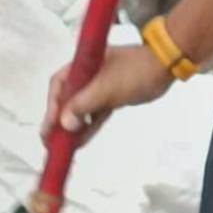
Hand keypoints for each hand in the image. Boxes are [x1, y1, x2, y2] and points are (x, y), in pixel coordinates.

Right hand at [50, 38, 175, 139]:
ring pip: (81, 109)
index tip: (50, 127)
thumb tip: (64, 124)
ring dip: (73, 127)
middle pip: (67, 99)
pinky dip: (89, 127)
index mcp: (81, 65)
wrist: (163, 67)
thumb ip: (83, 105)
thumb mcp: (105, 89)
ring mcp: (99, 86)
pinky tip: (80, 142)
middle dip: (59, 121)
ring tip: (62, 147)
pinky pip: (95, 114)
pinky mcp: (110, 97)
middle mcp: (87, 75)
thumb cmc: (134, 72)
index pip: (58, 86)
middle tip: (50, 142)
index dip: (52, 107)